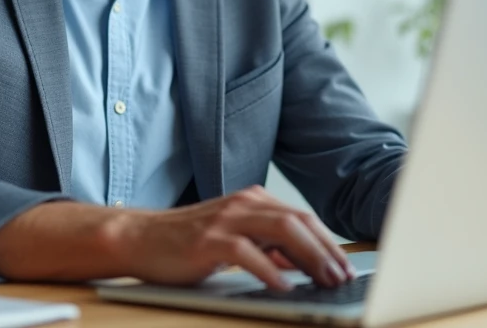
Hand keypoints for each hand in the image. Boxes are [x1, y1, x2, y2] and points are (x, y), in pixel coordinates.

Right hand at [106, 185, 354, 289]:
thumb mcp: (234, 240)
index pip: (301, 218)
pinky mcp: (208, 241)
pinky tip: (284, 287)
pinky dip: (270, 271)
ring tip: (325, 280)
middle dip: (326, 250)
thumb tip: (302, 264)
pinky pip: (247, 254)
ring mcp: (225, 220)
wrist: (140, 237)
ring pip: (280, 231)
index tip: (346, 267)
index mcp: (251, 201)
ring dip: (309, 258)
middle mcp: (242, 204)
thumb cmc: (187, 242)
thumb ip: (266, 246)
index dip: (328, 243)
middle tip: (344, 277)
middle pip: (298, 222)